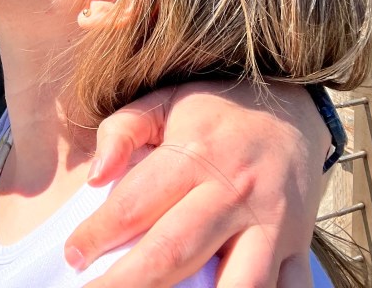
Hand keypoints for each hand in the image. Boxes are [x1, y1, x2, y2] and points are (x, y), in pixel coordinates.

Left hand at [65, 81, 328, 286]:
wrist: (291, 106)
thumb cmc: (215, 111)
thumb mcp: (163, 101)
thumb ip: (122, 131)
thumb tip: (95, 176)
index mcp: (195, 154)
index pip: (136, 204)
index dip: (97, 234)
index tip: (72, 255)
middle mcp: (235, 191)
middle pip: (174, 250)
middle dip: (128, 283)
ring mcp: (272, 224)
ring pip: (238, 284)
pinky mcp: (299, 247)